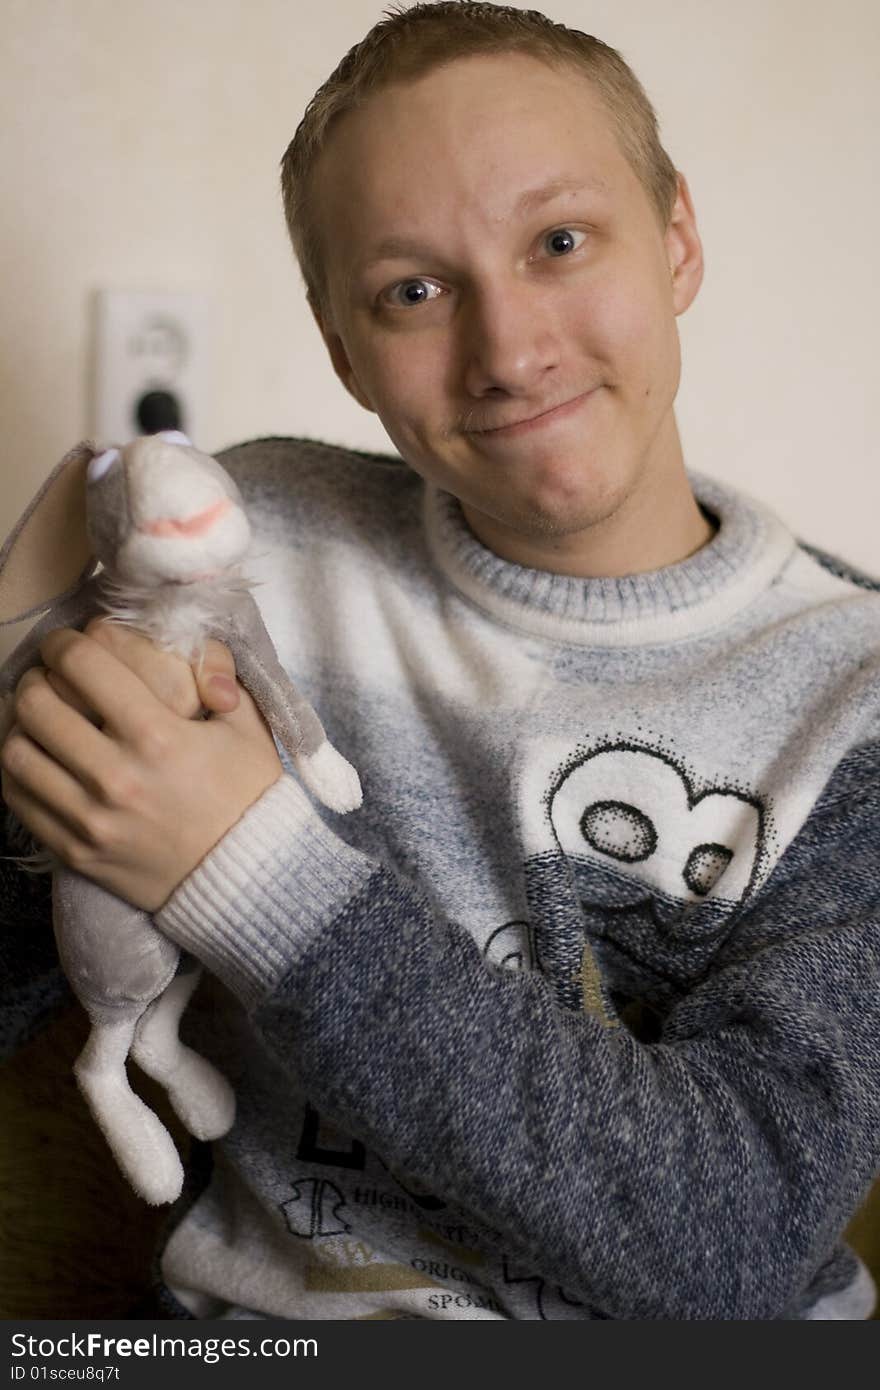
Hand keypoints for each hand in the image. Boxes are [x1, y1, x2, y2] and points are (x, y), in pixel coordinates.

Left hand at [0, 625, 281, 910]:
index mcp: (158, 736)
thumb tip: (187, 641)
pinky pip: (19, 801)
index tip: (66, 642)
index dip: (65, 642)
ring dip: (20, 724)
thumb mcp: (248, 727)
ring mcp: (92, 818)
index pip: (84, 665)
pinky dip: (17, 769)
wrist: (249, 878)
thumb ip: (218, 676)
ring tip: (38, 717)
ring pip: (17, 752)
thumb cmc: (250, 795)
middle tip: (48, 676)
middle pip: (37, 704)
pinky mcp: (76, 851)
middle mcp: (117, 776)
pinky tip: (36, 756)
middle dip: (36, 677)